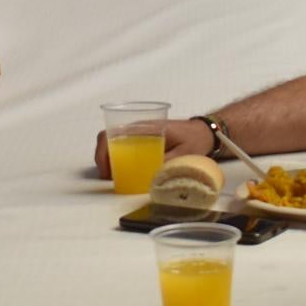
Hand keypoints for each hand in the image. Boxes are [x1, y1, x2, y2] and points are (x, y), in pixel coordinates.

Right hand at [91, 117, 207, 177]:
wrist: (203, 131)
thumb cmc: (194, 139)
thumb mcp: (185, 153)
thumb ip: (169, 163)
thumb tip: (151, 178)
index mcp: (146, 128)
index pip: (114, 133)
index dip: (103, 152)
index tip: (107, 171)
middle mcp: (138, 128)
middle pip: (108, 137)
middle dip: (102, 158)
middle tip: (107, 177)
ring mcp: (139, 132)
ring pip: (113, 142)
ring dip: (108, 158)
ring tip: (112, 177)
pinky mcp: (142, 138)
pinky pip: (123, 146)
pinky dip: (117, 158)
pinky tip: (121, 172)